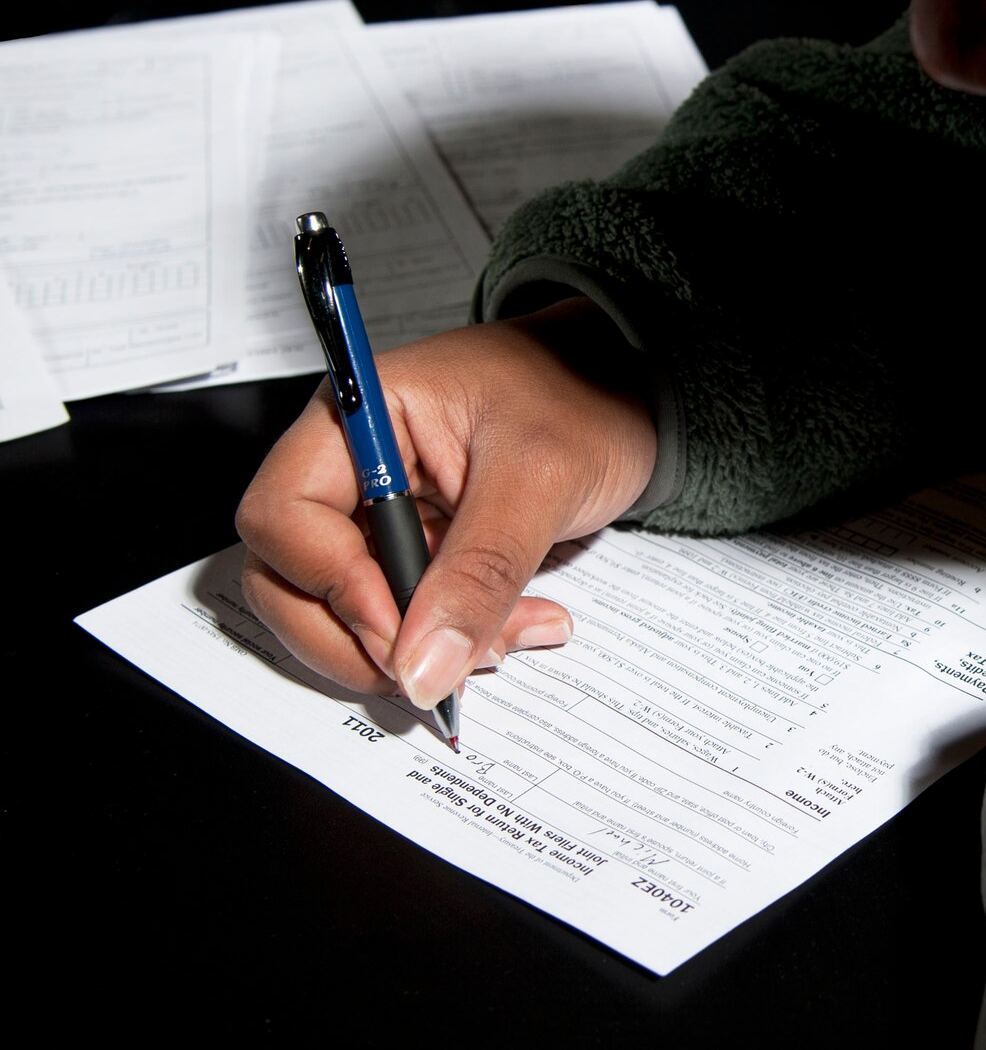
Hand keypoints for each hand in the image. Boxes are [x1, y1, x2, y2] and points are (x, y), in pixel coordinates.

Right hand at [236, 298, 656, 711]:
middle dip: (359, 639)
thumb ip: (481, 570)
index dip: (330, 583)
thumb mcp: (542, 476)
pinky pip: (402, 618)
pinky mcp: (416, 550)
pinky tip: (513, 628)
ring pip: (343, 614)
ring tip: (503, 641)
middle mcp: (352, 467)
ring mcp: (381, 514)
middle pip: (290, 579)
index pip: (285, 516)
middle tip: (440, 666)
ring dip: (414, 652)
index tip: (398, 630)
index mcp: (358, 417)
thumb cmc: (584, 394)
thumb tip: (423, 666)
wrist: (630, 391)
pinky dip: (450, 642)